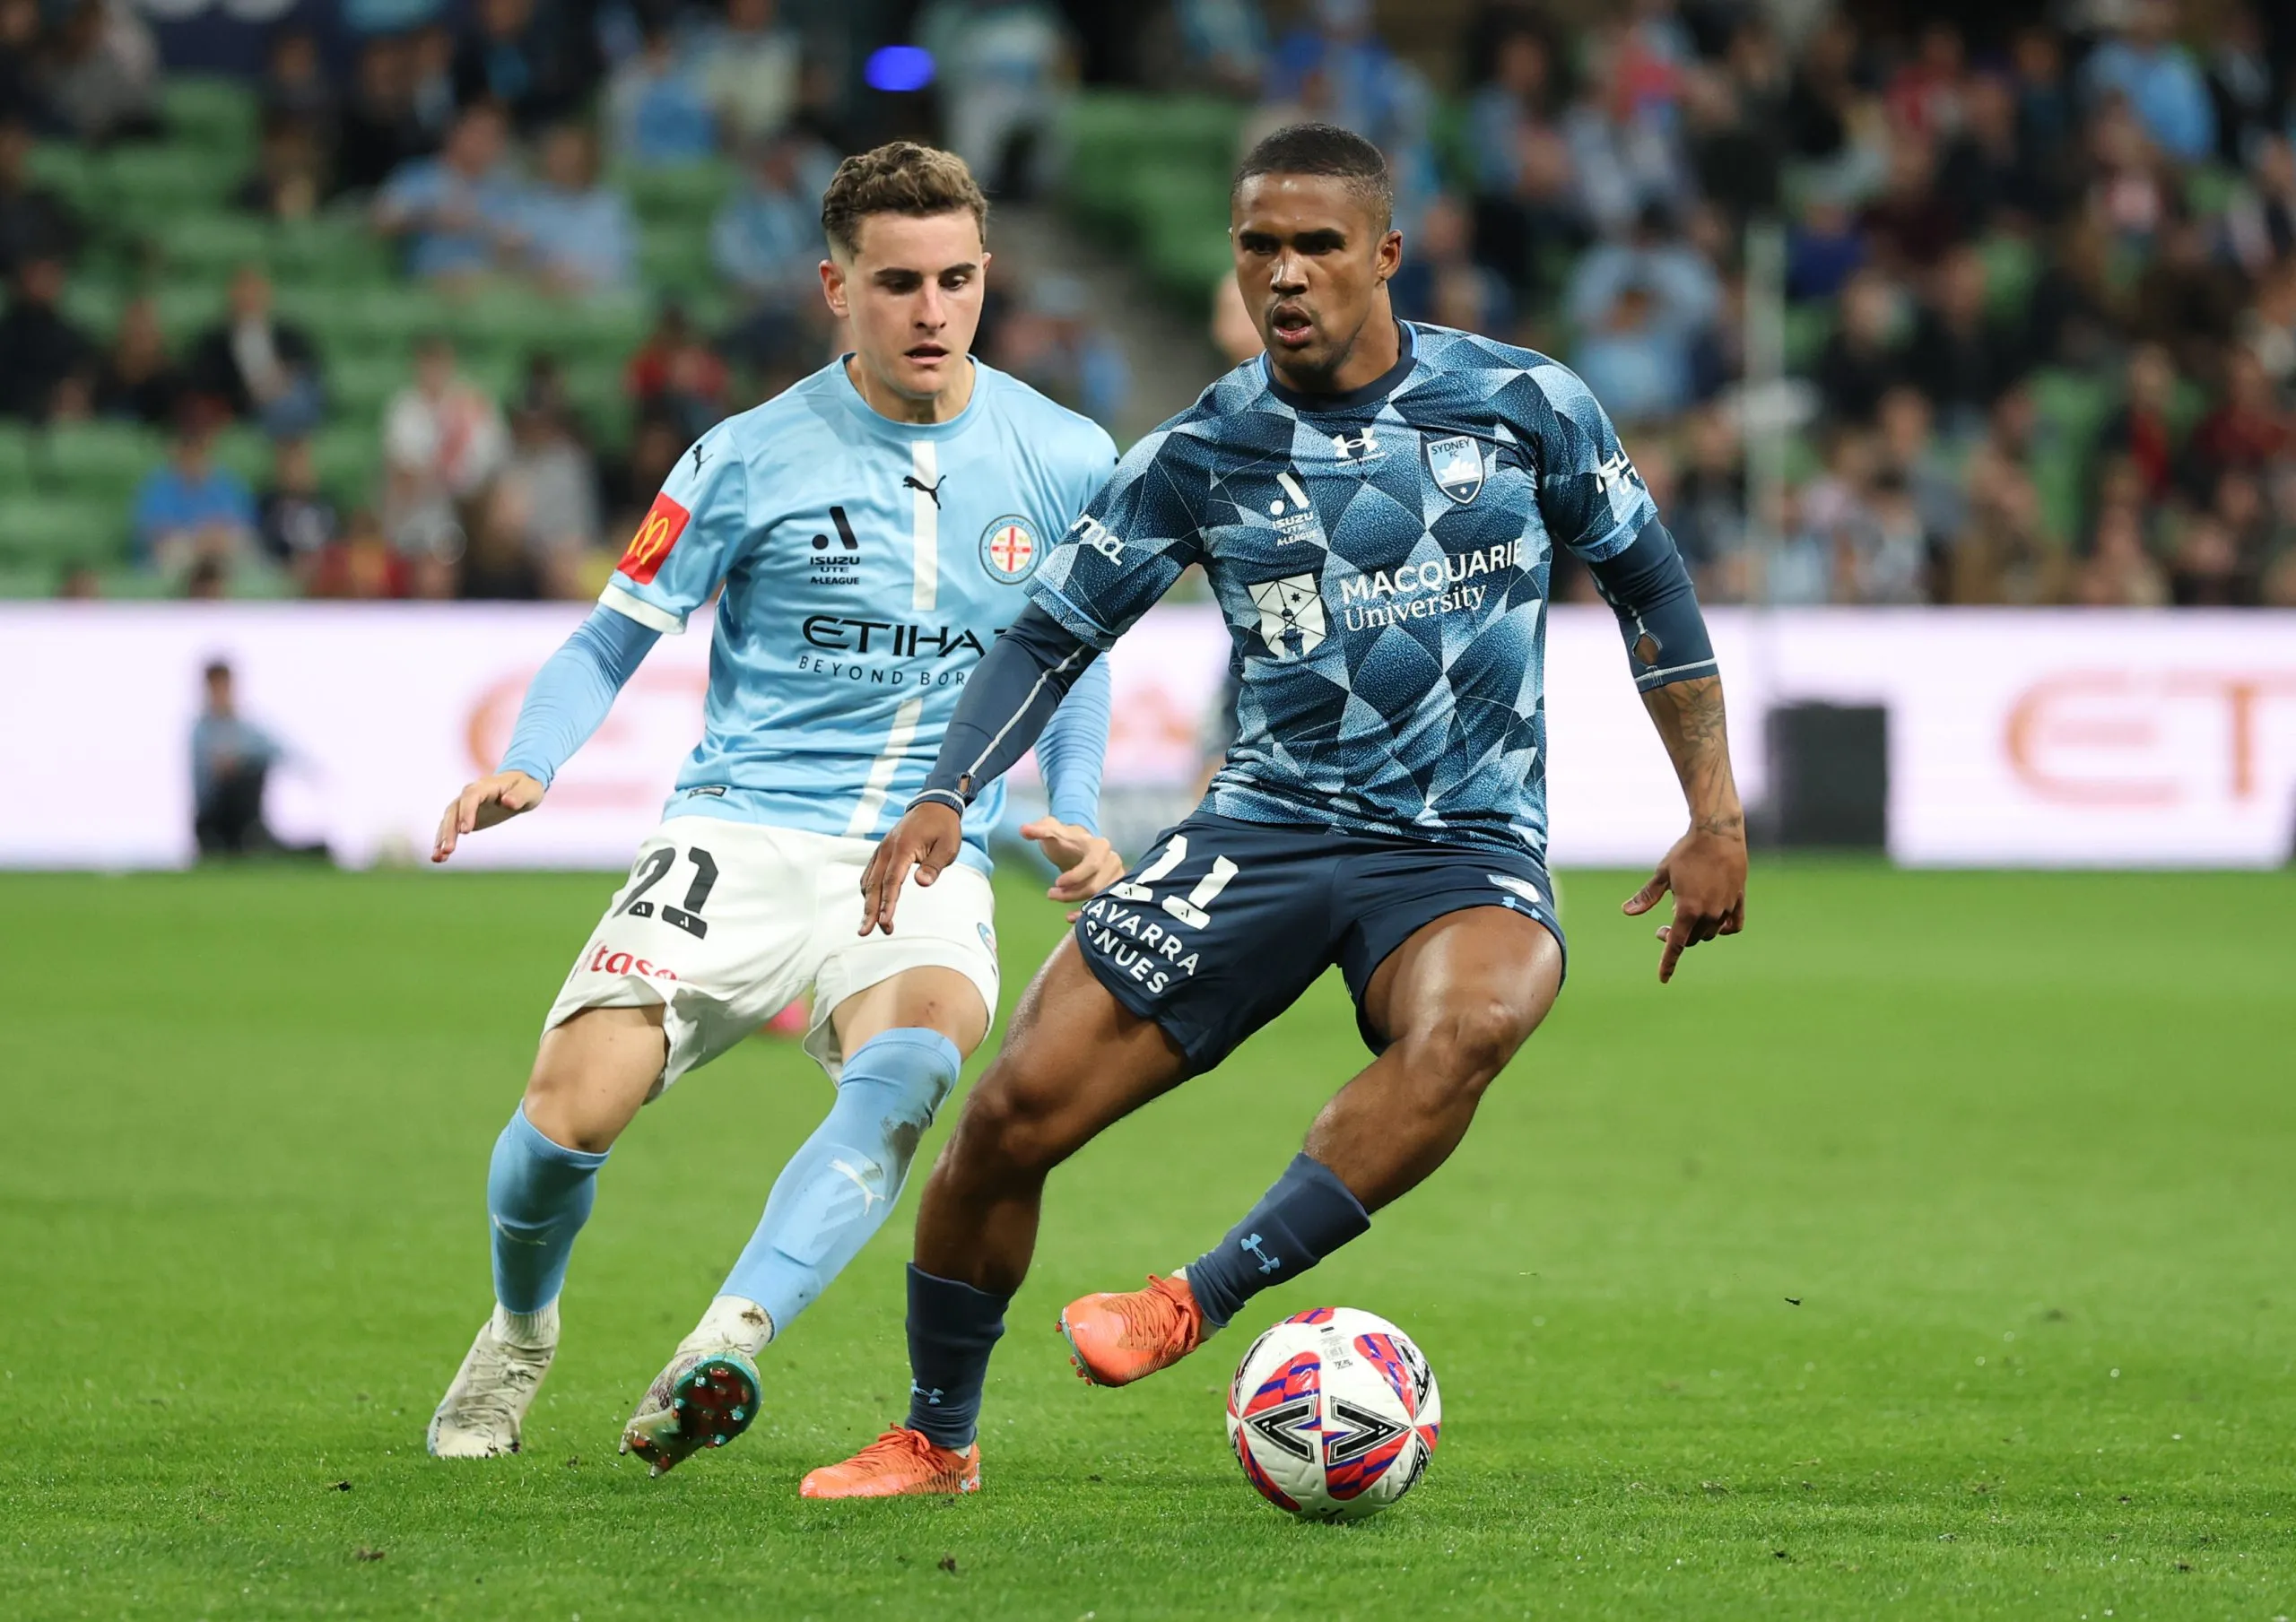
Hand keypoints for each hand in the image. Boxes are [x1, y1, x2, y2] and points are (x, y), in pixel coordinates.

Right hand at [433, 770, 544, 862]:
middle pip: (454, 810)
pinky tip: (438, 858)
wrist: (519, 786)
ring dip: (441, 838)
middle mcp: (470, 794)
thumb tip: (507, 802)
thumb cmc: (526, 787)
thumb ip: (518, 796)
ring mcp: (464, 805)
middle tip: (448, 850)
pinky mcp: (463, 817)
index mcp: (486, 786)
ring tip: (438, 858)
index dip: (466, 812)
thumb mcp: (529, 790)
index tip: (465, 831)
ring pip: (448, 821)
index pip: (471, 796)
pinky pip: (450, 828)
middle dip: (449, 830)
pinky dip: (443, 841)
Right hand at [858, 801, 963, 936]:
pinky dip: (869, 891)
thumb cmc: (944, 828)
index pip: (892, 881)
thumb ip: (933, 866)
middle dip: (870, 910)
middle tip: (865, 932)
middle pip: (874, 885)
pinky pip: (869, 874)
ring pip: (869, 881)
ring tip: (871, 925)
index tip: (886, 921)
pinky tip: (871, 904)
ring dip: (868, 903)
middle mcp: (886, 849)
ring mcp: (881, 850)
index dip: (888, 903)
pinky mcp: (881, 852)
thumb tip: (922, 883)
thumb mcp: (947, 847)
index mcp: (903, 848)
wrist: (935, 805)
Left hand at [1020, 817, 1123, 918]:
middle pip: (1095, 885)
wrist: (1076, 848)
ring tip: (1056, 898)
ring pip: (1099, 897)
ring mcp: (1114, 877)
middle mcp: (1112, 861)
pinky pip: (1103, 905)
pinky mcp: (1112, 890)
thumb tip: (1023, 830)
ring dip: (1077, 902)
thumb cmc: (1065, 840)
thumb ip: (1039, 829)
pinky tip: (1069, 917)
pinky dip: (1086, 913)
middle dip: (1072, 893)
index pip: (1093, 864)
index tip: (1057, 882)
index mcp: (1101, 846)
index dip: (1076, 876)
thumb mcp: (1052, 830)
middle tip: (1050, 894)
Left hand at [1622, 823, 1746, 983]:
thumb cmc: (1686, 852)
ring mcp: (1726, 908)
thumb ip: (1646, 897)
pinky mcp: (1739, 900)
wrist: (1718, 833)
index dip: (1668, 963)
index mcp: (1687, 910)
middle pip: (1692, 939)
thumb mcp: (1662, 874)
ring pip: (1710, 933)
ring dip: (1697, 931)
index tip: (1663, 979)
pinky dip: (1723, 928)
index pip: (1675, 945)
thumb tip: (1626, 912)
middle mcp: (1709, 913)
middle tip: (1662, 929)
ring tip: (1684, 913)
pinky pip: (1733, 925)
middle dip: (1676, 938)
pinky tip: (1714, 923)